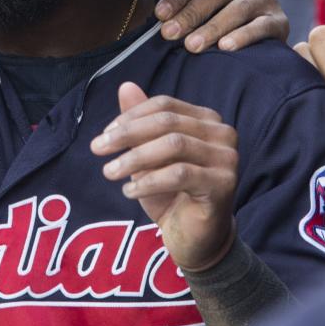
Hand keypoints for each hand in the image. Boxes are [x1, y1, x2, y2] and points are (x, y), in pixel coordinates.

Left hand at [91, 82, 237, 272]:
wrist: (196, 240)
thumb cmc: (171, 194)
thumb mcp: (148, 157)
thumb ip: (139, 123)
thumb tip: (125, 85)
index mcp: (207, 119)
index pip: (165, 105)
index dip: (131, 116)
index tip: (104, 134)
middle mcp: (222, 133)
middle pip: (168, 122)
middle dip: (128, 134)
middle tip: (98, 148)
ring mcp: (227, 158)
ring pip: (173, 145)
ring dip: (134, 158)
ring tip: (109, 172)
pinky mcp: (223, 184)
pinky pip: (179, 174)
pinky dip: (149, 181)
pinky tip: (129, 191)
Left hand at [155, 0, 288, 52]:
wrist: (263, 35)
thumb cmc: (221, 18)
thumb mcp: (203, 4)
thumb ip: (183, 5)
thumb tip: (157, 17)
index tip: (160, 16)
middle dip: (190, 14)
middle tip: (170, 35)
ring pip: (237, 9)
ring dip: (212, 28)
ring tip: (192, 46)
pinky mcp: (280, 19)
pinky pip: (261, 26)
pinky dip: (243, 36)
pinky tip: (226, 48)